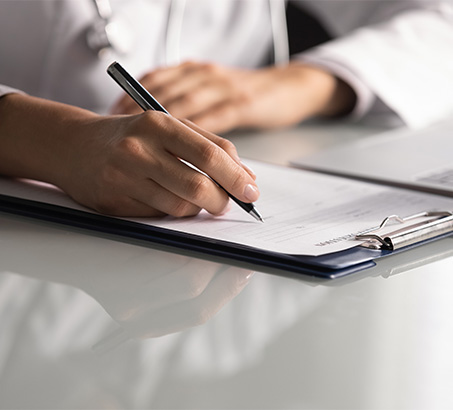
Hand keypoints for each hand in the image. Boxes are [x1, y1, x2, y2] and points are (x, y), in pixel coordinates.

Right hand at [0, 94, 257, 216]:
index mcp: (159, 124)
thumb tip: (245, 177)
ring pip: (180, 207)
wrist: (74, 146)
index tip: (251, 192)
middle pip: (198, 186)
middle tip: (227, 204)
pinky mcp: (114, 201)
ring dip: (196, 208)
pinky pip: (158, 216)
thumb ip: (208, 146)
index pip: (210, 154)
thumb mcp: (168, 128)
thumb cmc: (130, 135)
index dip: (237, 177)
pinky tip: (163, 198)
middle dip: (222, 201)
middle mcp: (140, 150)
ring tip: (192, 197)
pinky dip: (171, 212)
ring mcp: (124, 177)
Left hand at [111, 61, 355, 133]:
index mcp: (195, 71)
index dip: (132, 97)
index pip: (156, 80)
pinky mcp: (242, 103)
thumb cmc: (247, 94)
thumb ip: (189, 104)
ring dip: (163, 127)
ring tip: (143, 146)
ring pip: (187, 106)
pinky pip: (213, 119)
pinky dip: (196, 134)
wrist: (289, 86)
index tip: (114, 115)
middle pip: (165, 93)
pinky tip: (183, 150)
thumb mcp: (213, 92)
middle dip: (140, 114)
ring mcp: (224, 88)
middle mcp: (205, 76)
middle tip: (122, 134)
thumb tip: (163, 127)